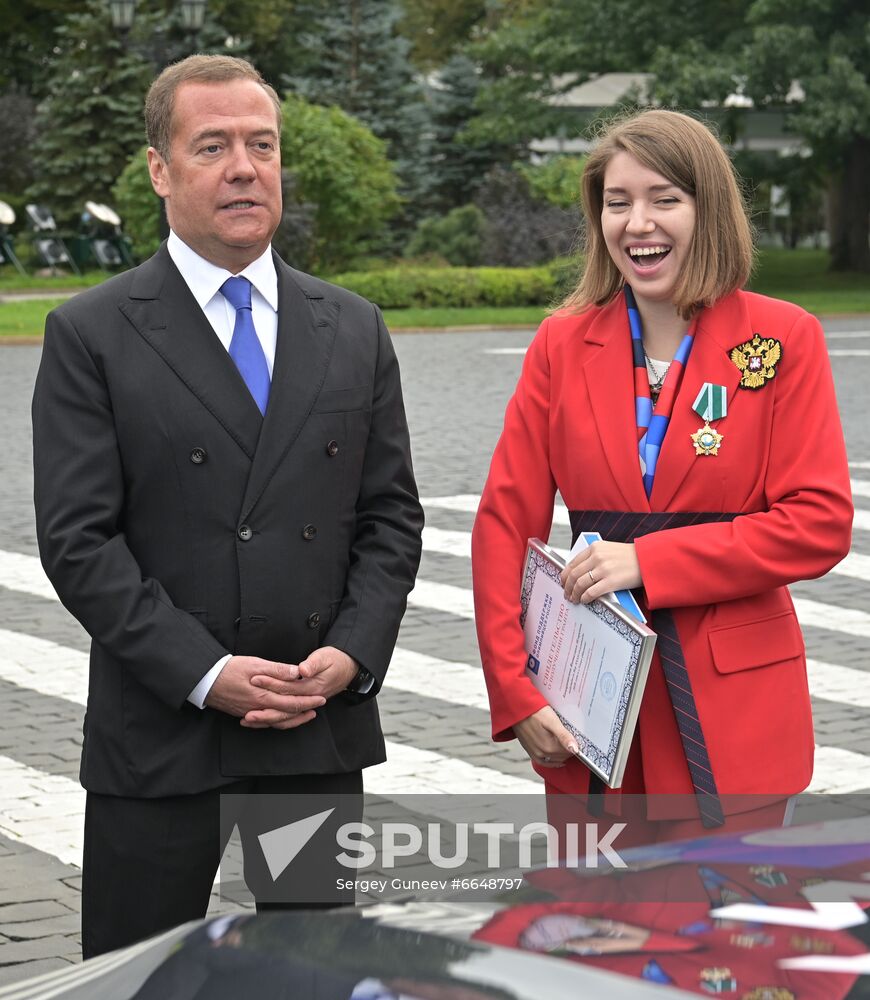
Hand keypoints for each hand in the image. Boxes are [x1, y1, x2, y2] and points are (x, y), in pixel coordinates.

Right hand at [205, 655, 323, 729]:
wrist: (205, 680)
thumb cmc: (229, 669)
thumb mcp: (255, 664)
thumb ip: (278, 670)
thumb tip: (298, 673)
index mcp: (264, 697)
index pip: (292, 702)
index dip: (308, 701)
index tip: (321, 699)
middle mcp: (258, 709)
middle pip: (286, 714)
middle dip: (304, 711)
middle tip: (318, 707)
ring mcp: (250, 713)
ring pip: (276, 721)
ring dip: (292, 719)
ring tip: (305, 715)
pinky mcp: (242, 713)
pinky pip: (263, 723)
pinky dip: (275, 722)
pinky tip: (280, 719)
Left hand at [243, 646, 358, 727]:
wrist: (348, 669)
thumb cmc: (335, 660)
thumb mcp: (325, 657)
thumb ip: (313, 664)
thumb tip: (302, 670)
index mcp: (313, 687)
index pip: (288, 687)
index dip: (271, 684)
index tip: (255, 679)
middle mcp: (309, 698)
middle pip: (284, 707)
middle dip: (264, 710)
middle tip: (246, 712)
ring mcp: (306, 704)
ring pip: (284, 716)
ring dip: (266, 719)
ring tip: (248, 720)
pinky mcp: (303, 705)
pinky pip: (287, 717)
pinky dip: (273, 720)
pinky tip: (259, 721)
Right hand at [513, 706, 578, 768]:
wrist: (518, 709)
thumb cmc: (535, 712)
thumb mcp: (553, 721)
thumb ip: (564, 737)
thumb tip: (575, 750)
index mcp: (549, 747)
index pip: (570, 752)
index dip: (575, 743)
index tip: (575, 736)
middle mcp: (542, 753)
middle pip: (563, 756)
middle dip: (568, 748)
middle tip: (570, 737)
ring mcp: (535, 754)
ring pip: (555, 759)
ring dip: (562, 753)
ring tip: (564, 744)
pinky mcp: (530, 752)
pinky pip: (544, 762)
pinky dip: (552, 762)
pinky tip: (557, 759)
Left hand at [560, 541, 641, 603]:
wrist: (647, 560)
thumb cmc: (629, 557)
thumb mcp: (608, 550)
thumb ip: (593, 557)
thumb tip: (578, 572)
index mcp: (594, 548)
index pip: (572, 562)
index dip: (565, 575)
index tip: (563, 582)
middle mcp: (597, 557)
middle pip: (573, 574)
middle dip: (567, 586)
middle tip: (566, 593)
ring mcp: (604, 569)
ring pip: (580, 584)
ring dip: (574, 594)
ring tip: (574, 599)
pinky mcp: (611, 582)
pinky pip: (591, 592)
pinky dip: (585, 598)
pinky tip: (584, 600)